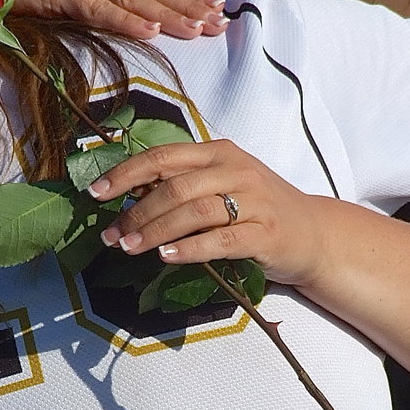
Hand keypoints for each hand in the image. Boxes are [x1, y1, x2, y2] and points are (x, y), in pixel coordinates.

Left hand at [87, 139, 319, 287]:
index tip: (95, 193)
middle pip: (175, 187)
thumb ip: (182, 185)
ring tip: (128, 248)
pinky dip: (190, 248)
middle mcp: (236, 170)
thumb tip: (127, 197)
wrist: (313, 234)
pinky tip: (166, 257)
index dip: (125, 174)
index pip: (163, 157)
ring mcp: (253, 200)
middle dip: (136, 212)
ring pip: (193, 212)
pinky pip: (221, 239)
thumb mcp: (221, 185)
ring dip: (155, 231)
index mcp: (219, 152)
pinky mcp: (265, 233)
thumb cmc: (258, 210)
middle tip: (110, 235)